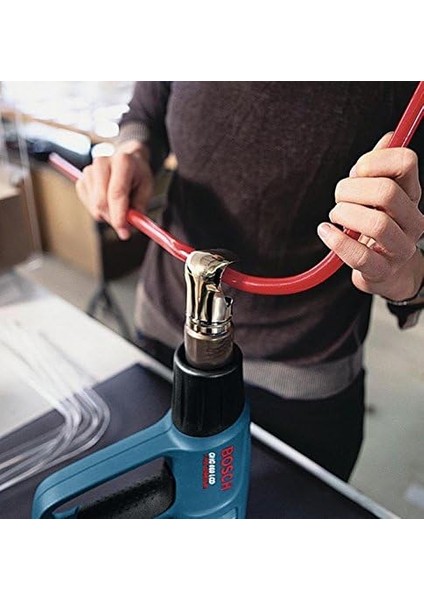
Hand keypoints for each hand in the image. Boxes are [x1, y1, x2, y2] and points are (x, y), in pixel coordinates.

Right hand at [75, 143, 153, 239]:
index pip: (116, 193)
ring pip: (95, 207)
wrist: (126, 160)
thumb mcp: (146, 189)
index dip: (119, 215)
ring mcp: (88, 171)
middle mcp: (102, 163)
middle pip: (101, 202)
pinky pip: (88, 206)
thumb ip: (138, 209)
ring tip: (119, 206)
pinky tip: (109, 202)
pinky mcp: (81, 180)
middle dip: (114, 218)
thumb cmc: (137, 175)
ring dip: (108, 214)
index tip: (124, 232)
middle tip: (126, 224)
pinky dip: (100, 211)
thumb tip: (127, 228)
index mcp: (123, 161)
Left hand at [317, 133, 423, 300]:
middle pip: (386, 192)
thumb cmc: (377, 227)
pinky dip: (337, 241)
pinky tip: (326, 232)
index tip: (356, 172)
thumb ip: (381, 166)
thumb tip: (389, 136)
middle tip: (339, 197)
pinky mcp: (382, 271)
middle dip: (350, 190)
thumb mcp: (380, 195)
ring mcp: (400, 248)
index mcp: (411, 194)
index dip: (373, 160)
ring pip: (377, 224)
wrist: (387, 273)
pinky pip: (360, 256)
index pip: (406, 162)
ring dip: (345, 215)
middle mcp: (412, 220)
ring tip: (335, 216)